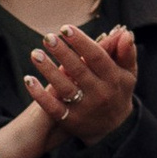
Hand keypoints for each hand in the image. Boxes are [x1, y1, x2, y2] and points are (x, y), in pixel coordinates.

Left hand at [25, 20, 138, 148]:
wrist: (114, 129)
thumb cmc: (118, 91)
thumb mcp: (128, 74)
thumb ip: (127, 53)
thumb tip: (125, 33)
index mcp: (114, 79)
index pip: (97, 57)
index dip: (81, 42)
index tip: (66, 28)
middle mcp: (100, 94)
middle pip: (79, 70)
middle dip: (63, 53)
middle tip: (48, 37)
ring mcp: (84, 109)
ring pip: (64, 87)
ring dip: (48, 70)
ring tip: (35, 53)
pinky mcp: (70, 121)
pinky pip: (52, 107)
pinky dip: (40, 94)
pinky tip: (28, 79)